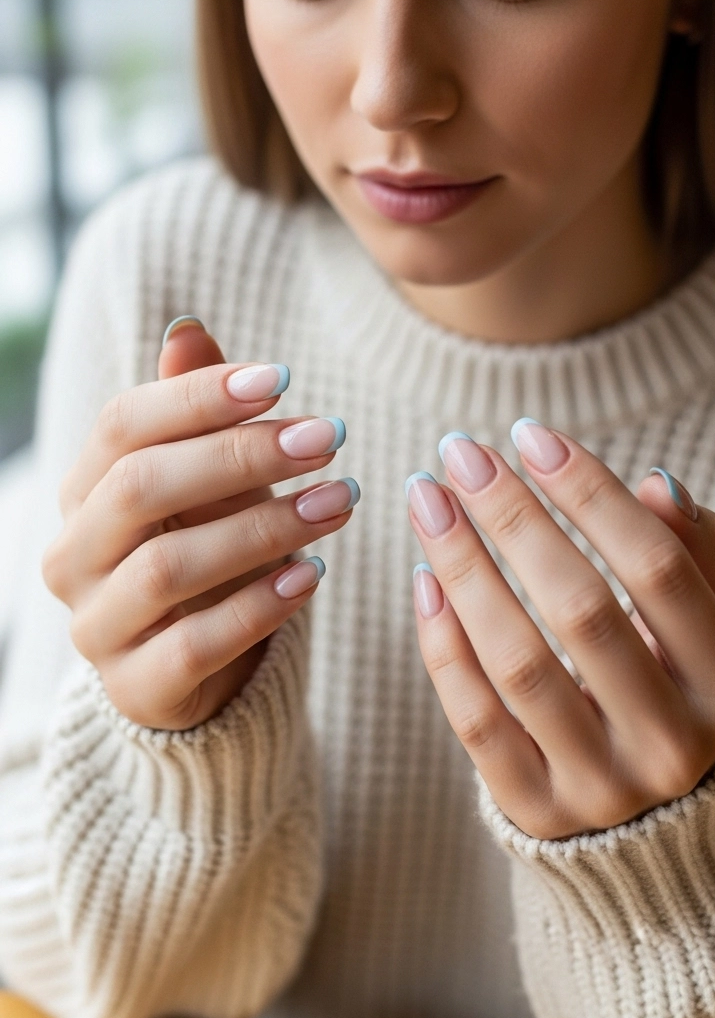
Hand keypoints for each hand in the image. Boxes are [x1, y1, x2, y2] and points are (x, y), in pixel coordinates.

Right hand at [43, 318, 358, 729]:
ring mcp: (96, 626)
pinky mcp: (136, 688)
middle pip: (140, 487)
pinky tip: (312, 575)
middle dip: (239, 456)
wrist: (200, 670)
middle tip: (326, 436)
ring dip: (263, 528)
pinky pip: (193, 644)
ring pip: (167, 566)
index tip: (283, 379)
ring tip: (339, 500)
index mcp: (82, 490)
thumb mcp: (207, 479)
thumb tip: (187, 329)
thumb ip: (193, 411)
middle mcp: (73, 555)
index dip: (198, 396)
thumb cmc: (206, 550)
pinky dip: (257, 607)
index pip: (123, 425)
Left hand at [407, 422, 714, 839]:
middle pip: (581, 610)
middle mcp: (673, 744)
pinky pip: (475, 721)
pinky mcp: (536, 811)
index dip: (590, 493)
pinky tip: (425, 578)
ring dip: (464, 567)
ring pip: (519, 664)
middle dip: (514, 518)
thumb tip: (656, 484)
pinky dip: (444, 645)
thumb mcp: (714, 627)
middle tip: (461, 452)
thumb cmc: (681, 688)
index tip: (530, 434)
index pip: (657, 569)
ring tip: (428, 499)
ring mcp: (602, 787)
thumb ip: (697, 555)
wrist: (660, 825)